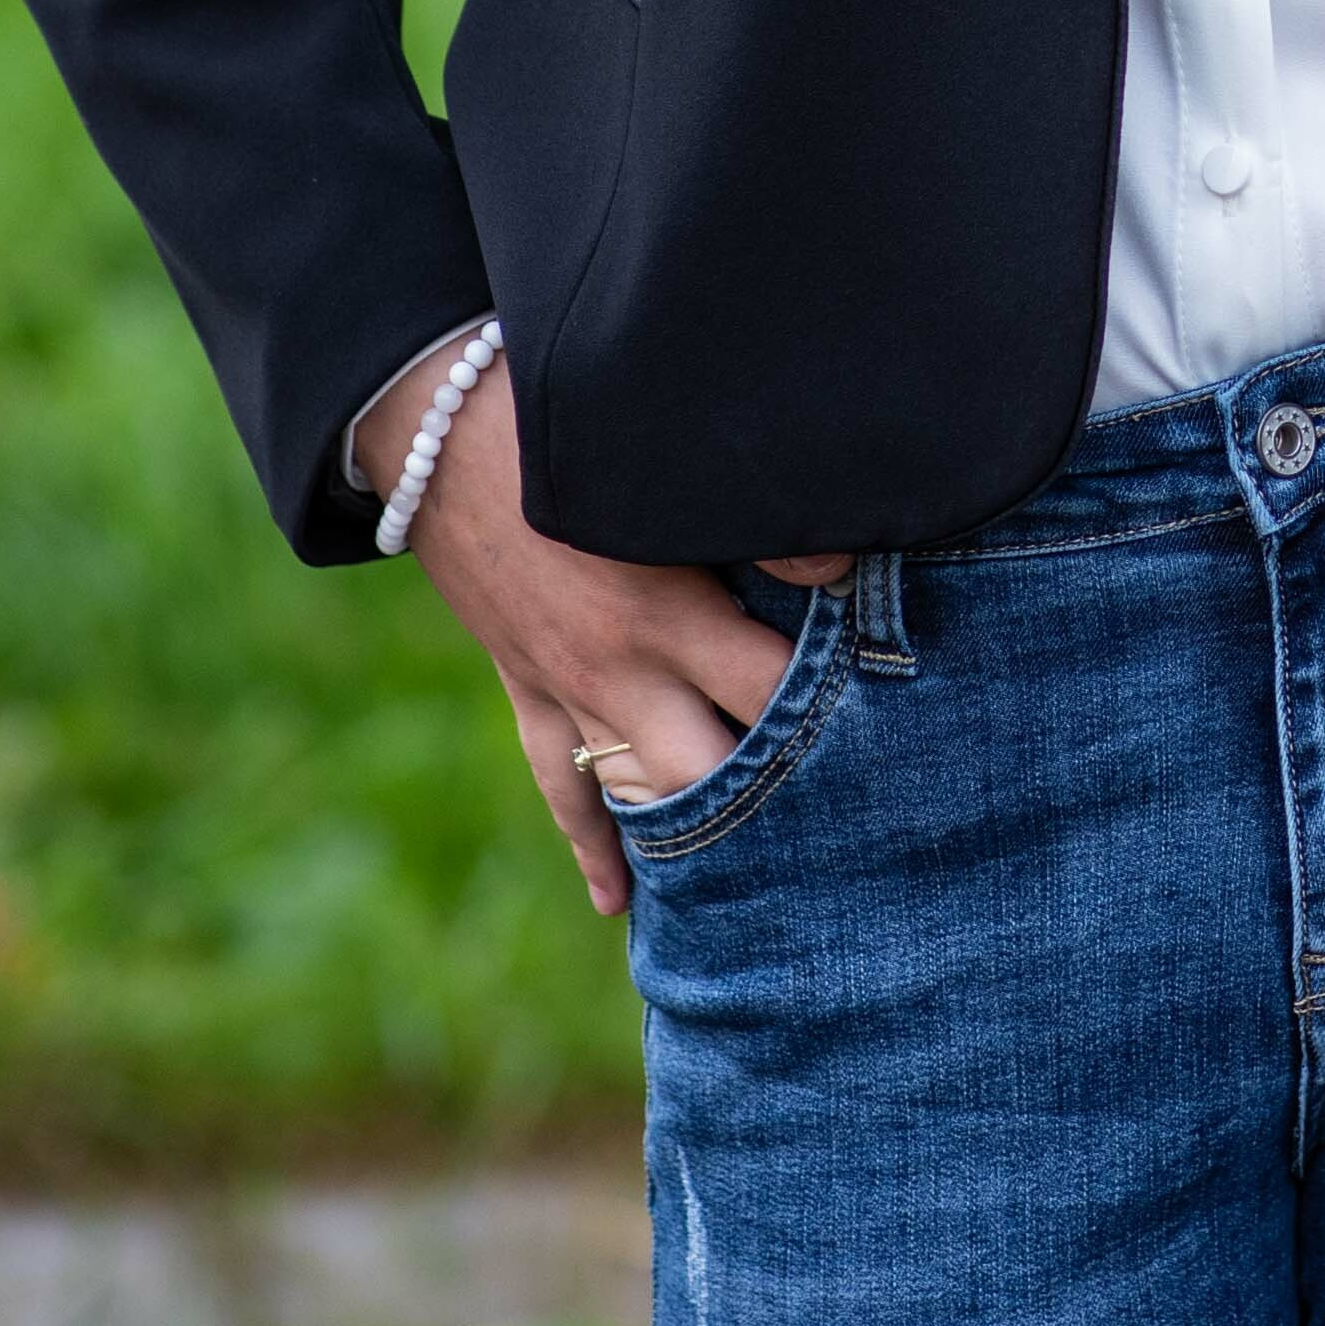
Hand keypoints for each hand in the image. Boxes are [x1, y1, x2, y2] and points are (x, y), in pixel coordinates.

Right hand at [356, 351, 852, 920]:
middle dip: (771, 796)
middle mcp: (617, 669)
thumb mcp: (659, 463)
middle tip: (842, 819)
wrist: (431, 429)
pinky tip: (617, 903)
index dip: (835, 707)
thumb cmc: (560, 422)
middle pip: (706, 770)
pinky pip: (558, 782)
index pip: (768, 690)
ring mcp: (566, 687)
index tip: (893, 718)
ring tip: (757, 885)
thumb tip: (842, 572)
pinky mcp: (526, 685)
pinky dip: (590, 842)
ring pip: (637, 790)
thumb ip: (754, 520)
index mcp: (662, 610)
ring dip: (692, 831)